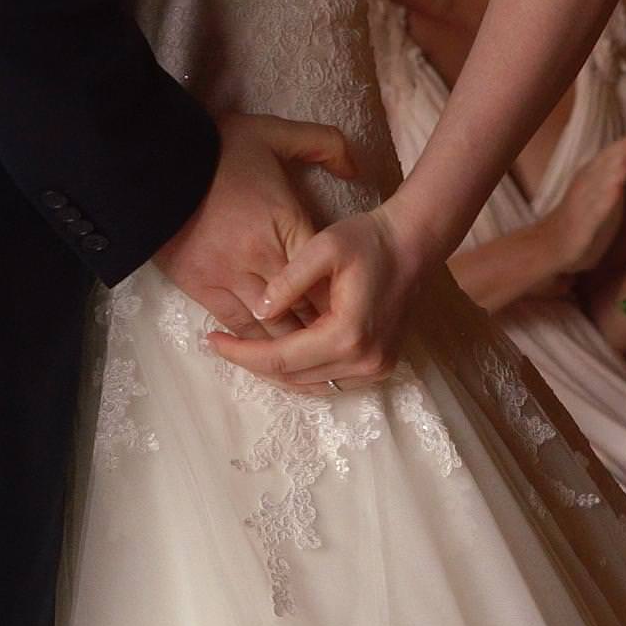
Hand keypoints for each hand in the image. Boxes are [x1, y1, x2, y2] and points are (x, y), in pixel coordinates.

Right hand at [154, 113, 355, 334]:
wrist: (153, 167)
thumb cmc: (215, 149)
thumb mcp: (274, 132)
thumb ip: (324, 143)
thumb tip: (355, 169)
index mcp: (287, 223)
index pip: (325, 276)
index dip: (343, 299)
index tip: (358, 310)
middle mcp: (264, 258)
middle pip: (305, 308)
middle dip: (325, 327)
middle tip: (342, 341)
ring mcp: (233, 277)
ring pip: (273, 325)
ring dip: (294, 341)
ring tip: (312, 352)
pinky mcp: (204, 289)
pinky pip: (238, 325)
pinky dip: (256, 342)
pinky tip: (269, 351)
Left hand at [210, 203, 418, 393]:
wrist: (413, 243)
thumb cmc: (368, 239)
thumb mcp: (323, 247)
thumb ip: (289, 281)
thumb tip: (258, 311)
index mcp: (347, 335)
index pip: (281, 358)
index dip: (242, 353)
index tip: (212, 340)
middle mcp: (364, 362)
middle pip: (293, 378)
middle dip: (253, 363)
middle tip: (221, 343)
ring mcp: (376, 369)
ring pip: (311, 385)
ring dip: (276, 371)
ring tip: (245, 348)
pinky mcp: (380, 366)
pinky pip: (330, 380)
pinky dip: (302, 371)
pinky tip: (281, 349)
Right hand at [539, 135, 625, 282]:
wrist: (550, 245)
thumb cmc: (578, 218)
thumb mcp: (596, 193)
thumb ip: (611, 175)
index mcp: (588, 177)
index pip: (606, 158)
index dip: (620, 147)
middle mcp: (585, 186)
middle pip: (604, 167)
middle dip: (619, 153)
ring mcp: (583, 204)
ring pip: (600, 184)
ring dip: (614, 171)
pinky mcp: (584, 224)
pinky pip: (597, 211)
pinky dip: (606, 200)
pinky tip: (617, 191)